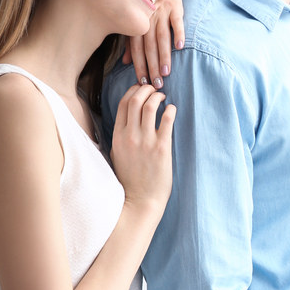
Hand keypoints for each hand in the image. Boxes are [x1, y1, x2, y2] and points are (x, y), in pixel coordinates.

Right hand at [109, 83, 174, 208]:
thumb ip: (120, 138)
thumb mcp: (117, 156)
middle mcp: (130, 136)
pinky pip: (166, 120)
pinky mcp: (161, 147)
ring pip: (150, 106)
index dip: (133, 91)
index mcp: (118, 137)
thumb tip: (126, 123)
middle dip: (146, 89)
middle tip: (154, 88)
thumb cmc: (130, 180)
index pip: (122, 105)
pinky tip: (172, 109)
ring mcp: (145, 141)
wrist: (140, 200)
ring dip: (157, 96)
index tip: (141, 88)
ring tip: (163, 97)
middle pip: (135, 100)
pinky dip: (170, 109)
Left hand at [123, 0, 184, 87]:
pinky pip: (176, 20)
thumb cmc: (143, 1)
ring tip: (166, 72)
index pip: (138, 49)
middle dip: (152, 66)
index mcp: (137, 24)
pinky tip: (180, 46)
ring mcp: (161, 12)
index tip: (143, 81)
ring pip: (162, 37)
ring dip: (164, 55)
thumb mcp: (134, 19)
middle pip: (149, 46)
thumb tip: (124, 62)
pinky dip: (178, 33)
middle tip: (156, 84)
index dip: (139, 66)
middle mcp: (148, 20)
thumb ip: (130, 41)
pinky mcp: (175, 6)